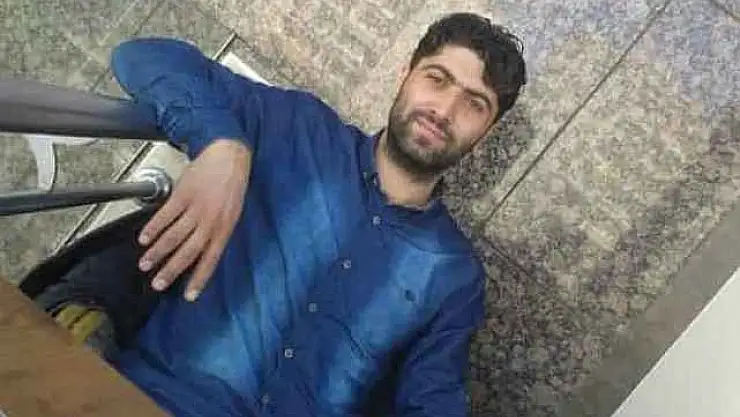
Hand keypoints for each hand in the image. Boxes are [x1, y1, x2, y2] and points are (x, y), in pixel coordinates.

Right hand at [137, 139, 251, 300]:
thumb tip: (202, 254)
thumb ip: (218, 233)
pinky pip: (165, 215)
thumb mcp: (232, 213)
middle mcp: (210, 221)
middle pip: (188, 251)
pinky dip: (153, 228)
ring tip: (145, 264)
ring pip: (174, 235)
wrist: (228, 157)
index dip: (199, 278)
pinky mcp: (183, 194)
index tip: (189, 296)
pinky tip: (144, 238)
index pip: (211, 259)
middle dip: (171, 270)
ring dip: (157, 251)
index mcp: (225, 228)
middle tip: (157, 284)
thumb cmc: (231, 186)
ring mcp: (196, 208)